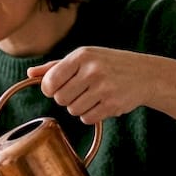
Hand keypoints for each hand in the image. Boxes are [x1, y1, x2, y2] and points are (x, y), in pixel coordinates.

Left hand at [28, 47, 161, 124]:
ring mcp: (104, 88)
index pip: (50, 82)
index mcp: (81, 56)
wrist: (145, 74)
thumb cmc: (109, 64)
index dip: (50, 89)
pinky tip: (102, 103)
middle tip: (82, 90)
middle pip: (60, 99)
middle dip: (67, 98)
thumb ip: (55, 66)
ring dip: (80, 107)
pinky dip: (91, 115)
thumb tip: (30, 74)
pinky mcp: (113, 104)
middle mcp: (92, 70)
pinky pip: (87, 119)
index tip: (59, 87)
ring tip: (94, 95)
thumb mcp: (84, 58)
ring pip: (73, 110)